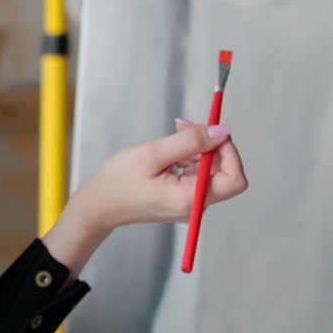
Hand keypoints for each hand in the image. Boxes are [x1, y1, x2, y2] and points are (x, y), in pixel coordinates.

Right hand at [71, 119, 247, 231]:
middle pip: (225, 173)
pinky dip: (189, 158)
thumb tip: (221, 132)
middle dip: (211, 145)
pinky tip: (170, 151)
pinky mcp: (182, 199)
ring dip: (198, 149)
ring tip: (174, 136)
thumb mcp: (153, 154)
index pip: (234, 178)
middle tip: (187, 127)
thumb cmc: (118, 183)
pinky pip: (197, 175)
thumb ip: (191, 141)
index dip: (229, 152)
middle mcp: (194, 206)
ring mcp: (189, 204)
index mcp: (190, 198)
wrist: (98, 205)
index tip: (213, 132)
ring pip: (211, 171)